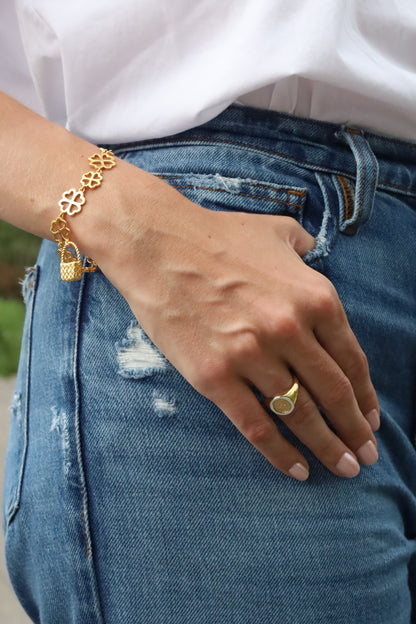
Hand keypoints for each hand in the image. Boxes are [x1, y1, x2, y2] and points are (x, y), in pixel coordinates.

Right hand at [94, 173, 378, 480]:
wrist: (156, 244)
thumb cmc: (217, 237)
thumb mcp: (276, 232)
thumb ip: (306, 246)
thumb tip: (316, 250)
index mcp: (314, 298)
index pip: (352, 360)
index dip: (366, 397)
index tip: (372, 420)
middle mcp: (290, 330)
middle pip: (334, 394)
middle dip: (355, 432)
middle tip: (365, 457)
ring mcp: (252, 356)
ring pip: (301, 416)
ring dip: (327, 447)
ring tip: (343, 469)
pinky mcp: (215, 377)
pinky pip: (257, 426)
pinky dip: (281, 454)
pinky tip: (298, 471)